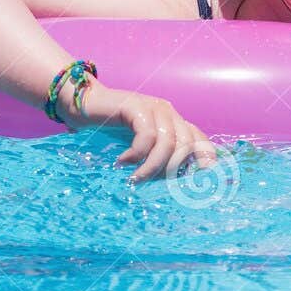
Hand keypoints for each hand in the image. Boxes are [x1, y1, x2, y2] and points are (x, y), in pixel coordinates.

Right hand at [67, 83, 220, 182]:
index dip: (205, 161)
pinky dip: (137, 153)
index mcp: (174, 122)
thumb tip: (167, 187)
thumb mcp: (139, 146)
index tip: (197, 185)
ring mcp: (154, 107)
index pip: (200, 141)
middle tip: (152, 186)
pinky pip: (147, 135)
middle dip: (172, 170)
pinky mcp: (136, 106)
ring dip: (152, 167)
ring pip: (168, 143)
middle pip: (187, 145)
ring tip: (135, 179)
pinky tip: (123, 161)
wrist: (85, 104)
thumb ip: (155, 158)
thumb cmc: (111, 129)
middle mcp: (169, 113)